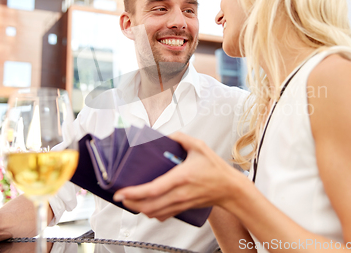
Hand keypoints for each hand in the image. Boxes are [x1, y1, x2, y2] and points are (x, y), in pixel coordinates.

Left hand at [114, 132, 248, 220]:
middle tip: (120, 196)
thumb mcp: (200, 147)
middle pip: (148, 205)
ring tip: (129, 200)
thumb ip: (181, 138)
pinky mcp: (183, 209)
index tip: (120, 192)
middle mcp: (179, 194)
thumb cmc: (215, 168)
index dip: (134, 193)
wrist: (230, 189)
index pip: (152, 189)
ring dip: (138, 208)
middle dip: (130, 202)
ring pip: (153, 213)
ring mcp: (181, 204)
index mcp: (181, 177)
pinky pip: (162, 216)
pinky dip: (150, 213)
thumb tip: (165, 135)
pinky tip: (145, 206)